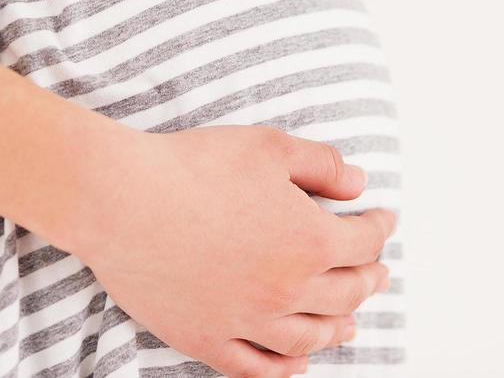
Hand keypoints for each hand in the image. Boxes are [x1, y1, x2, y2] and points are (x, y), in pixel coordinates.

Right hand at [66, 124, 395, 377]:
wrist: (122, 200)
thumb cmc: (193, 167)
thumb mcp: (269, 147)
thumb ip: (322, 166)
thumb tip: (359, 184)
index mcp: (310, 241)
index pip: (364, 242)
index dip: (379, 228)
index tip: (382, 220)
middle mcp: (287, 290)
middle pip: (346, 294)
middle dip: (368, 279)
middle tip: (376, 271)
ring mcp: (247, 322)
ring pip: (309, 338)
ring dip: (338, 328)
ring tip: (349, 321)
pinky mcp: (208, 340)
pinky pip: (258, 369)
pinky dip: (286, 369)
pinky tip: (297, 362)